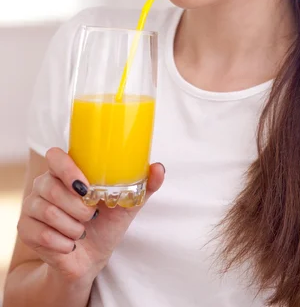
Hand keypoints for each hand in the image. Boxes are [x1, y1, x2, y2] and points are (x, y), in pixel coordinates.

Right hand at [17, 148, 164, 282]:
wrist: (90, 258)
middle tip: (91, 215)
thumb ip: (143, 185)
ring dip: (73, 226)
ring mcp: (32, 206)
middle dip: (77, 207)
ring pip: (48, 211)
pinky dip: (64, 242)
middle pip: (51, 187)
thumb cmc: (107, 224)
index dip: (66, 168)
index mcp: (66, 171)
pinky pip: (42, 234)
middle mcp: (44, 184)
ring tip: (82, 229)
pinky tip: (71, 243)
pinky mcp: (26, 229)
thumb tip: (158, 168)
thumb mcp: (127, 205)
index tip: (85, 186)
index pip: (55, 156)